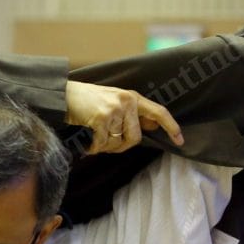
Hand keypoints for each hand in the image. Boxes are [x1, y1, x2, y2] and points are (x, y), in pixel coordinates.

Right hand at [65, 81, 183, 154]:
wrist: (63, 95)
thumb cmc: (88, 101)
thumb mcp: (114, 101)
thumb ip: (133, 113)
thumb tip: (153, 126)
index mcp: (132, 97)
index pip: (159, 112)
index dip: (171, 127)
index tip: (180, 140)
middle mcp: (126, 102)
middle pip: (135, 139)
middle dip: (120, 146)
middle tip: (106, 143)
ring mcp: (114, 110)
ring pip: (117, 144)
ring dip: (104, 147)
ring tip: (94, 136)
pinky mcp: (101, 119)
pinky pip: (102, 145)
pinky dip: (93, 148)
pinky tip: (87, 141)